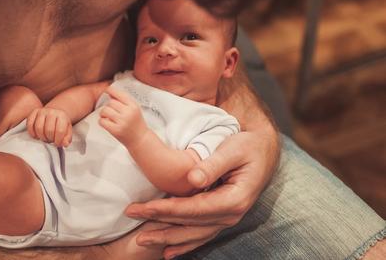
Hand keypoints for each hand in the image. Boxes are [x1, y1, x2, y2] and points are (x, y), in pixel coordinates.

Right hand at [26, 107, 72, 146]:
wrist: (54, 113)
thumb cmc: (60, 124)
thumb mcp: (67, 131)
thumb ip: (67, 138)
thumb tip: (64, 144)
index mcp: (62, 116)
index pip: (60, 131)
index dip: (58, 140)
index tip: (57, 143)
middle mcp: (52, 112)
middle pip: (49, 130)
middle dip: (49, 139)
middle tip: (50, 140)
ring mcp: (42, 111)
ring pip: (38, 128)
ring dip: (41, 137)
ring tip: (44, 138)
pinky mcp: (34, 112)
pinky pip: (30, 124)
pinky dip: (32, 132)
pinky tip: (36, 136)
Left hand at [98, 86, 147, 146]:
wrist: (140, 139)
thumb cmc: (136, 124)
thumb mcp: (134, 109)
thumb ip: (124, 101)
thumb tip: (110, 93)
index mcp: (133, 105)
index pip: (119, 94)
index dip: (111, 90)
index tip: (107, 90)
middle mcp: (128, 112)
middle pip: (110, 102)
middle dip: (109, 106)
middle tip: (111, 112)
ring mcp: (122, 122)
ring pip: (105, 110)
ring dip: (103, 113)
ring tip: (107, 117)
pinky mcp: (116, 130)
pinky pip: (102, 121)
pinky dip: (102, 121)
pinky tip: (107, 123)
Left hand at [125, 130, 279, 258]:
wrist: (262, 150)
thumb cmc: (247, 146)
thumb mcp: (233, 149)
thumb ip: (213, 164)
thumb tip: (192, 179)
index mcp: (234, 199)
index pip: (194, 209)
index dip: (167, 209)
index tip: (144, 208)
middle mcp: (231, 214)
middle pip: (190, 225)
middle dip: (159, 225)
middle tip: (133, 220)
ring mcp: (227, 219)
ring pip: (193, 234)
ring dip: (167, 238)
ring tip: (142, 239)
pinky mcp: (222, 217)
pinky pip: (201, 234)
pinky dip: (184, 244)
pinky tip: (168, 251)